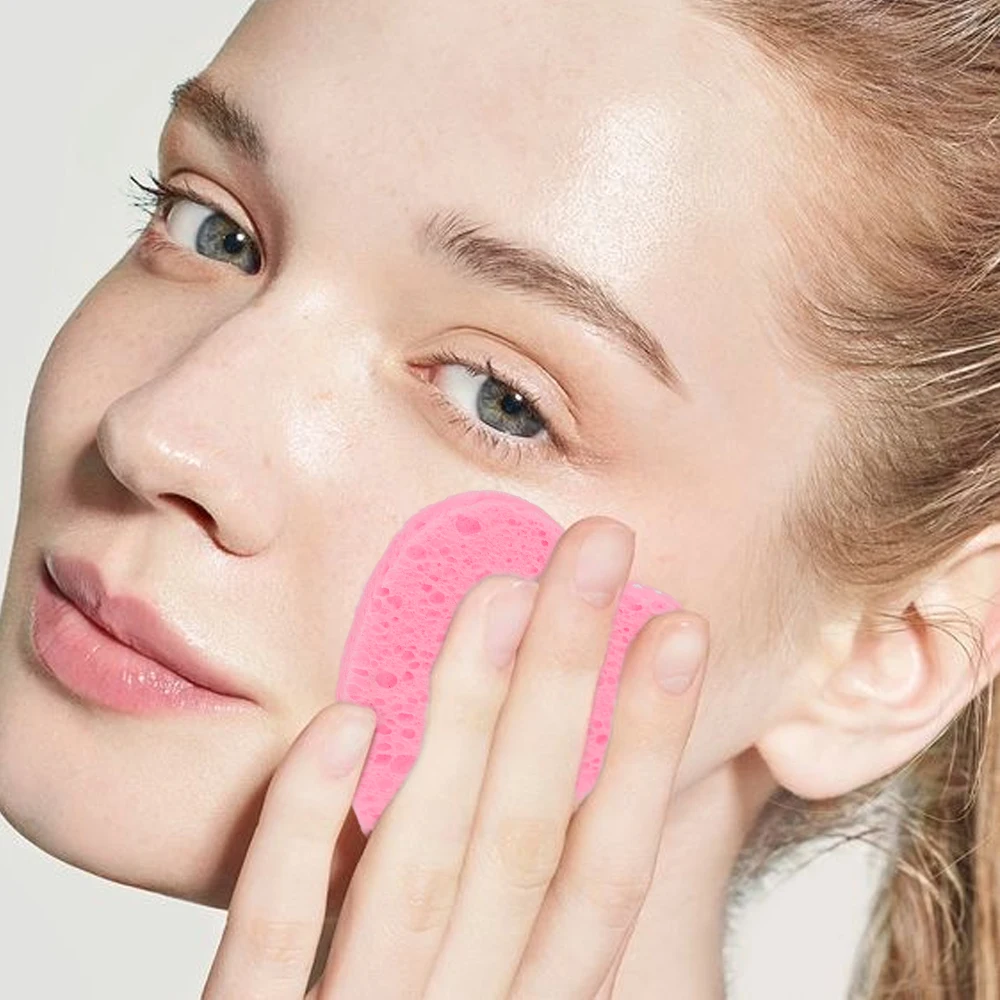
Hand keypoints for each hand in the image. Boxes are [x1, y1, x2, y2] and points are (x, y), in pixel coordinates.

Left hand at [201, 516, 708, 998]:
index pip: (604, 873)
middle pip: (526, 837)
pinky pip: (275, 938)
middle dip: (570, 683)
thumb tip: (572, 786)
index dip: (649, 750)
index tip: (678, 632)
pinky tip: (343, 724)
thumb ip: (517, 923)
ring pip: (423, 865)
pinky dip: (308, 832)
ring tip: (499, 596)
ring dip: (464, 719)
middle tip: (598, 552)